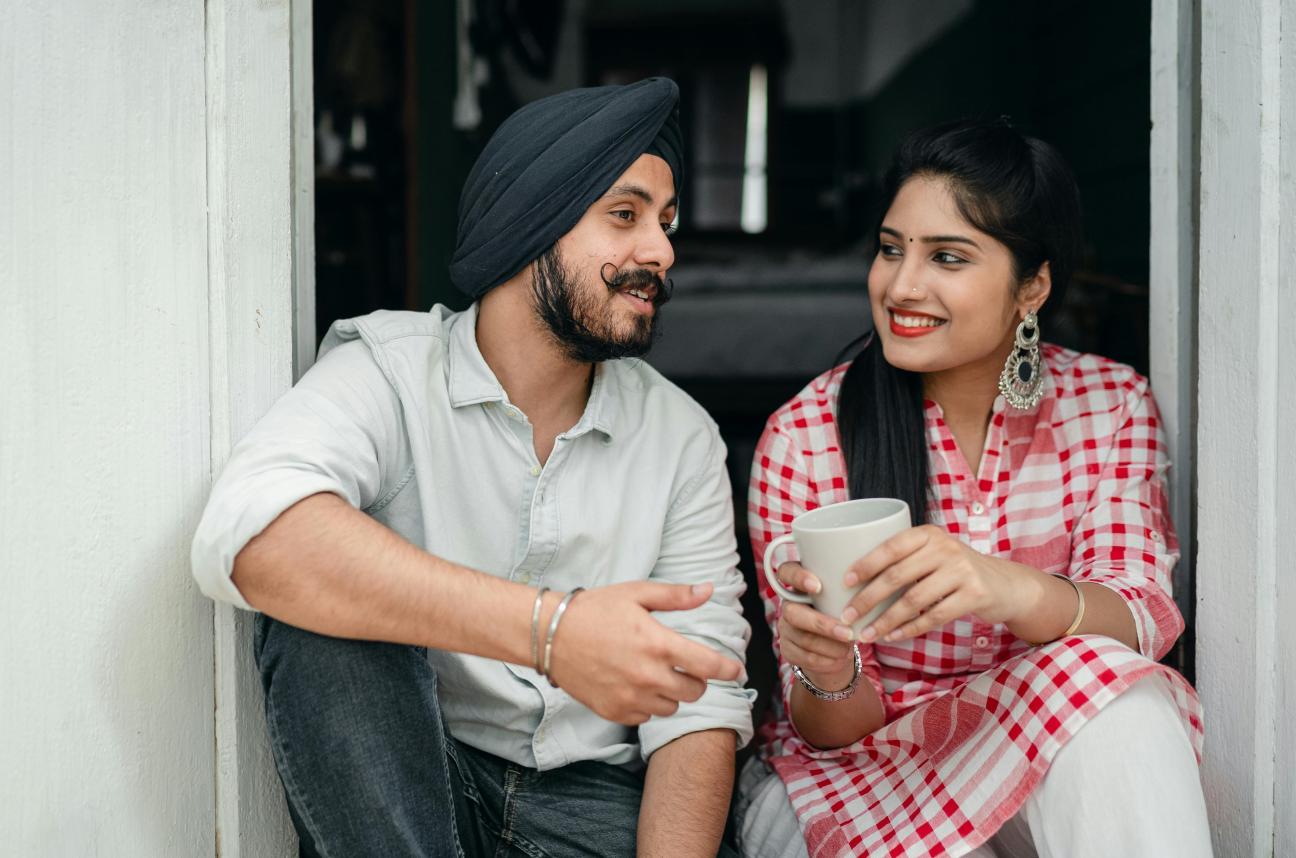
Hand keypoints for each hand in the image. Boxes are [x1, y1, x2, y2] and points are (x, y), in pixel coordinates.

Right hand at [547, 581, 744, 725]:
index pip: (709, 666)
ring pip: (672, 706)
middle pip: (695, 691)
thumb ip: (676, 596)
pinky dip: (647, 704)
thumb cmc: (594, 610)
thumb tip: (709, 590)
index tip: (737, 671)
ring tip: (653, 673)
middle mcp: (648, 676)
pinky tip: (633, 685)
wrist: (549, 636)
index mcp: (658, 644)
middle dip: (696, 679)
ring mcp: (631, 698)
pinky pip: (647, 716)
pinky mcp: (615, 712)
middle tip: (683, 665)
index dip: (729, 670)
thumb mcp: (636, 594)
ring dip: (671, 692)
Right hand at [772, 562, 857, 689]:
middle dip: (822, 624)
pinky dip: (828, 659)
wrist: (836, 646)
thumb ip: (847, 589)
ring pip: (803, 638)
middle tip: (848, 633)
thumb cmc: (844, 612)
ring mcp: (785, 628)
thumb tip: (868, 589)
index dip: (797, 578)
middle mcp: (788, 605)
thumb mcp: (844, 597)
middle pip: (792, 613)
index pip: (786, 572)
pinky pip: (805, 656)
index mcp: (799, 584)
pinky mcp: (788, 650)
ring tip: (850, 646)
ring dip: (830, 646)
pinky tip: (842, 657)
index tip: (817, 587)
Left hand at [842, 525, 1037, 642]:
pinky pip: (933, 616)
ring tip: (866, 635)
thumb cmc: (957, 570)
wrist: (1006, 584)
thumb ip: (906, 559)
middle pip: (896, 576)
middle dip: (867, 600)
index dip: (865, 564)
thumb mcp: (935, 553)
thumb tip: (855, 579)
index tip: (844, 582)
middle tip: (847, 617)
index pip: (890, 546)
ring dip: (885, 621)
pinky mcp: (974, 595)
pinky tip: (892, 637)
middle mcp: (945, 548)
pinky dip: (909, 629)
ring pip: (912, 600)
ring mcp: (961, 571)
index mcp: (928, 534)